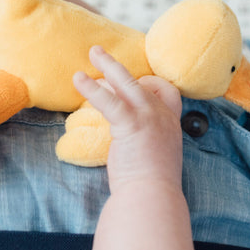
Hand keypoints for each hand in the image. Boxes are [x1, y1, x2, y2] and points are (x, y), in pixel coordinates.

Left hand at [73, 46, 183, 190]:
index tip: (133, 81)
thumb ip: (145, 141)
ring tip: (91, 54)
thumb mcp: (154, 156)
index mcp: (170, 123)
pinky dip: (92, 88)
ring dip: (107, 65)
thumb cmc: (150, 185)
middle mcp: (162, 116)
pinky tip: (78, 80)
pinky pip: (110, 100)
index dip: (149, 84)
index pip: (167, 92)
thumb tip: (126, 137)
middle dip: (118, 66)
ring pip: (126, 82)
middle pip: (142, 81)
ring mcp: (149, 117)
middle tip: (99, 53)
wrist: (152, 197)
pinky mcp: (132, 124)